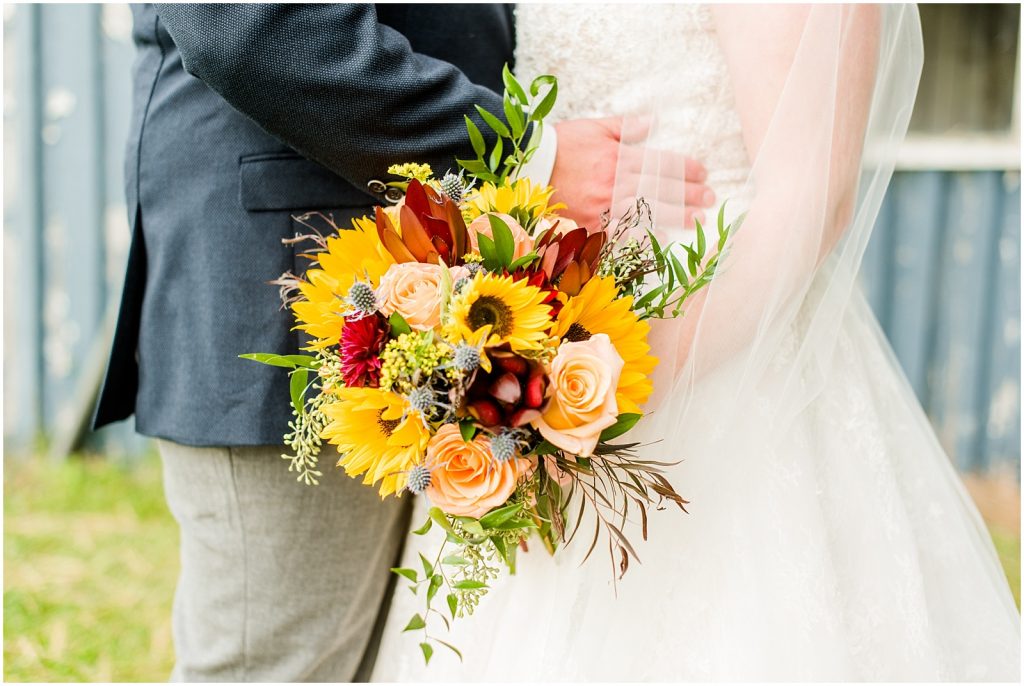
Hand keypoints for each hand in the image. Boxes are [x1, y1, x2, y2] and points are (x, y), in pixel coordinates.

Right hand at [548, 117, 714, 231]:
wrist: (529, 167)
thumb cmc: (561, 145)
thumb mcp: (593, 128)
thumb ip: (625, 127)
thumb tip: (652, 123)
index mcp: (617, 157)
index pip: (660, 163)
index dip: (685, 169)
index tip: (703, 173)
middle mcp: (613, 183)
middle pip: (659, 190)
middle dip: (688, 194)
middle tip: (710, 198)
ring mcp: (602, 207)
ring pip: (647, 213)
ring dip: (675, 217)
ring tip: (697, 219)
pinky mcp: (590, 225)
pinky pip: (620, 233)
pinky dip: (641, 237)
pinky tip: (661, 239)